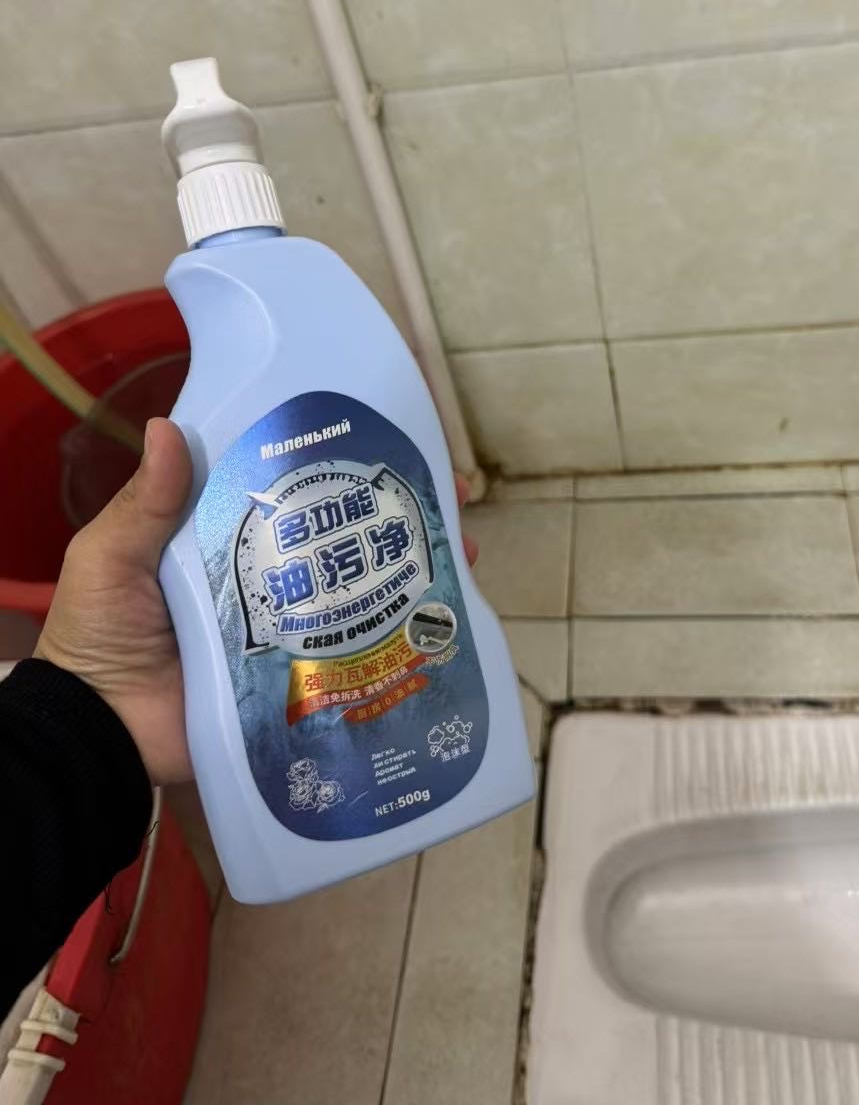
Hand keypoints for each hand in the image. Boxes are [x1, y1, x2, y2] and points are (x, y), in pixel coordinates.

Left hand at [35, 417, 479, 785]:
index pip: (286, 493)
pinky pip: (349, 654)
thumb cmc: (99, 636)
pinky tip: (437, 623)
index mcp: (222, 542)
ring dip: (408, 572)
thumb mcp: (112, 558)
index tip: (380, 442)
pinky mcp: (296, 680)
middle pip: (336, 540)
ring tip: (460, 552)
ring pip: (355, 593)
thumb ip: (146, 504)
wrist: (98, 733)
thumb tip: (166, 425)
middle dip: (392, 518)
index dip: (332, 468)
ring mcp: (285, 631)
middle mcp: (262, 580)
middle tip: (445, 495)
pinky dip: (393, 639)